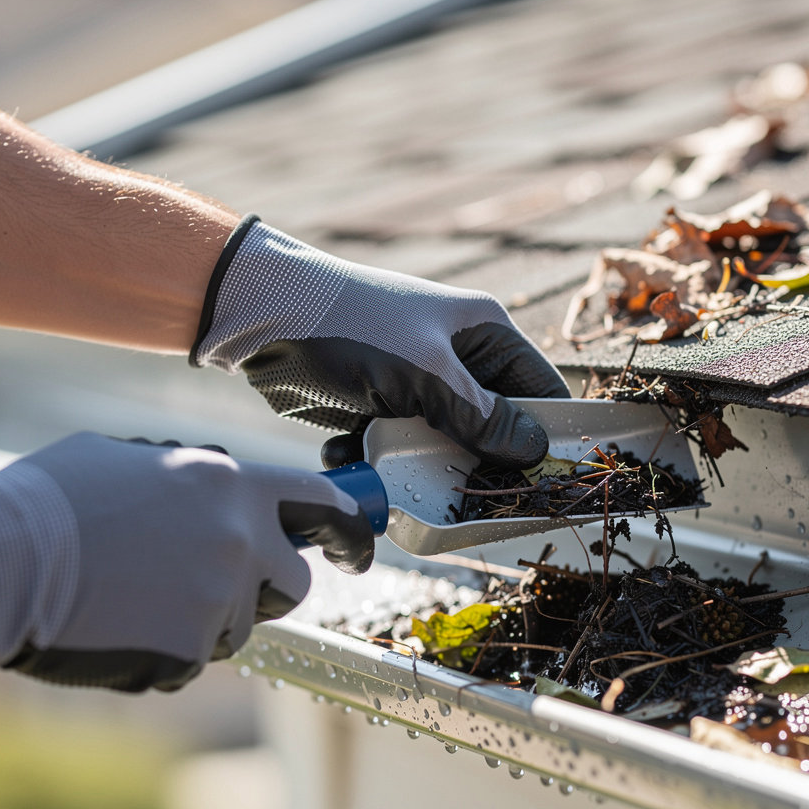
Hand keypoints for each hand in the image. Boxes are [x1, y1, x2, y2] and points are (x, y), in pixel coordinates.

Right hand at [0, 433, 373, 691]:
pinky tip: (117, 624)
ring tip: (135, 596)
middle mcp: (240, 539)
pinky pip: (193, 657)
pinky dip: (164, 649)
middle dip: (266, 589)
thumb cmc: (54, 501)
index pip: (321, 501)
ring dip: (203, 619)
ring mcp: (218, 597)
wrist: (1, 560)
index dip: (348, 527)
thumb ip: (194, 478)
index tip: (360, 547)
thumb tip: (218, 491)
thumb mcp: (133, 460)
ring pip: (239, 625)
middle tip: (217, 587)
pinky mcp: (189, 649)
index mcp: (230, 484)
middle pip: (294, 582)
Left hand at [191, 218, 570, 469]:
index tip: (546, 483)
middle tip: (463, 493)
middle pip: (494, 429)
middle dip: (474, 463)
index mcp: (484, 334)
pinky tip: (350, 449)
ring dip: (417, 466)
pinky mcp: (382, 407)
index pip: (541, 391)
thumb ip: (482, 416)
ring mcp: (418, 385)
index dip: (548, 437)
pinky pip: (398, 448)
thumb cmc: (351, 327)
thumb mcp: (426, 373)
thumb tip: (534, 451)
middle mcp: (458, 360)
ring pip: (443, 447)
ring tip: (393, 467)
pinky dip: (377, 458)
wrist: (260, 315)